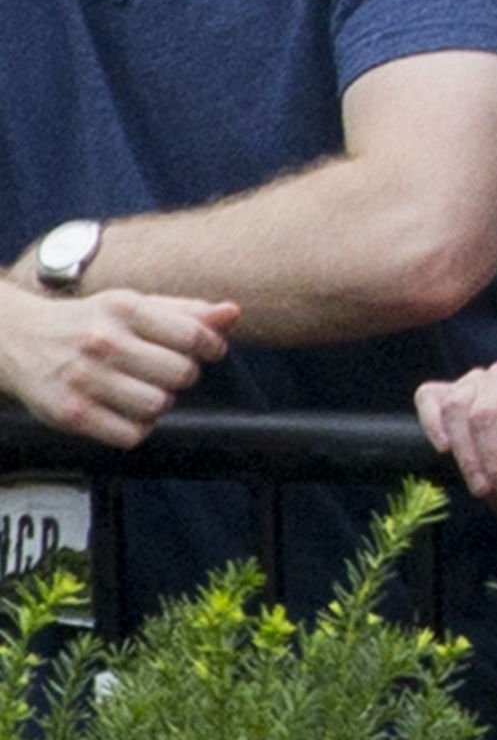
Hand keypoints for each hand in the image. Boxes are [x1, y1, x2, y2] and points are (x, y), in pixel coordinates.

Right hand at [0, 279, 229, 447]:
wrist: (20, 340)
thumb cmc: (89, 322)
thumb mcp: (135, 305)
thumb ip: (187, 311)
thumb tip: (232, 313)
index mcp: (125, 309)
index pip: (193, 335)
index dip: (212, 347)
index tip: (209, 350)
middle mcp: (103, 343)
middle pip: (181, 373)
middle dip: (184, 375)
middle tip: (167, 371)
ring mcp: (84, 379)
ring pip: (158, 405)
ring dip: (161, 402)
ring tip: (145, 390)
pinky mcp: (70, 414)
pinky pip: (131, 435)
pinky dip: (138, 428)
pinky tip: (126, 411)